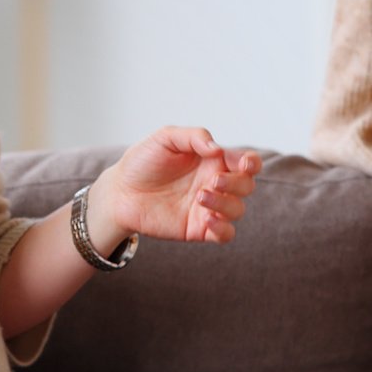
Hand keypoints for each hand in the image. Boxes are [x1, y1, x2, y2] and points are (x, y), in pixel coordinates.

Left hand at [94, 128, 262, 244]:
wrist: (119, 191)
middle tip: (212, 181)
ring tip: (200, 197)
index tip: (242, 163)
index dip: (251, 163)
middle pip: (247, 186)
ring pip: (238, 210)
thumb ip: (194, 137)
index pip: (246, 162)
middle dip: (237, 183)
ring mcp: (208, 207)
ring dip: (226, 204)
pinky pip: (226, 234)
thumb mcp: (165, 138)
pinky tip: (207, 220)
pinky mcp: (198, 229)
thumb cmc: (142, 162)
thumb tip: (218, 150)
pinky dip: (224, 229)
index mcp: (212, 160)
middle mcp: (214, 183)